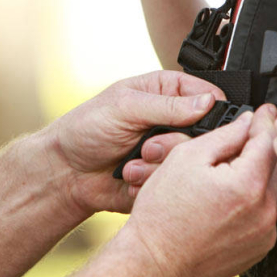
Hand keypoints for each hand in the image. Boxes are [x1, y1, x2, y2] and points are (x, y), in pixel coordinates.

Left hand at [49, 70, 225, 215]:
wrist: (67, 172)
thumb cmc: (88, 128)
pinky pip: (175, 183)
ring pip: (190, 161)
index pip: (207, 95)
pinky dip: (150, 182)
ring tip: (132, 163)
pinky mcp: (164, 177)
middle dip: (174, 144)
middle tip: (147, 147)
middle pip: (204, 133)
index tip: (198, 122)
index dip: (209, 109)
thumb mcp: (125, 107)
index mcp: (166, 92)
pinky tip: (129, 178)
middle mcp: (173, 121)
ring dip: (158, 165)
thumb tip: (207, 102)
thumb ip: (167, 105)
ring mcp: (169, 150)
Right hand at [119, 105, 276, 276]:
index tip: (265, 111)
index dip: (266, 120)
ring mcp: (264, 232)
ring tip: (230, 167)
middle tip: (248, 133)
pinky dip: (254, 197)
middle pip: (275, 164)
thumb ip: (224, 136)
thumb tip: (246, 123)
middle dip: (263, 145)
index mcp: (247, 185)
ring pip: (272, 187)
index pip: (269, 140)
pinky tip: (229, 195)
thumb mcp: (186, 158)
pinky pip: (265, 212)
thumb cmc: (163, 216)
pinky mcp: (260, 246)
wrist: (155, 261)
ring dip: (258, 171)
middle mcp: (263, 211)